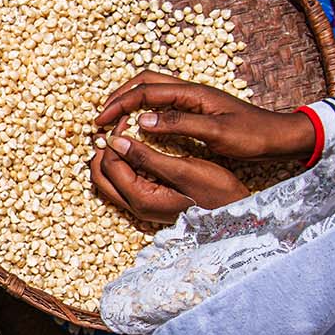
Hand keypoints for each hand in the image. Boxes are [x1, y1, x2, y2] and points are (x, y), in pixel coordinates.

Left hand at [89, 135, 250, 225]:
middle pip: (101, 175)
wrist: (233, 216)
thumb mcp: (183, 170)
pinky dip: (121, 165)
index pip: (110, 164)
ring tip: (124, 134)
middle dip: (104, 149)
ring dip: (110, 157)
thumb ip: (147, 157)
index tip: (127, 118)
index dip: (114, 138)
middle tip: (118, 126)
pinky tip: (135, 149)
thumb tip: (117, 141)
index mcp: (140, 198)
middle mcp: (134, 206)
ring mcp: (140, 207)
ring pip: (109, 180)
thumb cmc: (215, 193)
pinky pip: (122, 183)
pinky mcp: (148, 203)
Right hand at [95, 72, 313, 161]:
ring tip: (113, 121)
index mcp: (192, 92)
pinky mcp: (196, 111)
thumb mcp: (216, 133)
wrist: (280, 137)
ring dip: (129, 103)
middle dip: (118, 97)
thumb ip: (179, 125)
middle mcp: (190, 91)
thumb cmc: (253, 135)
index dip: (119, 105)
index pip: (145, 91)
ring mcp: (193, 100)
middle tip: (100, 118)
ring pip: (151, 92)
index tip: (100, 122)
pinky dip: (143, 112)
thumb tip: (142, 120)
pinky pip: (161, 105)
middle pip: (144, 83)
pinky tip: (139, 127)